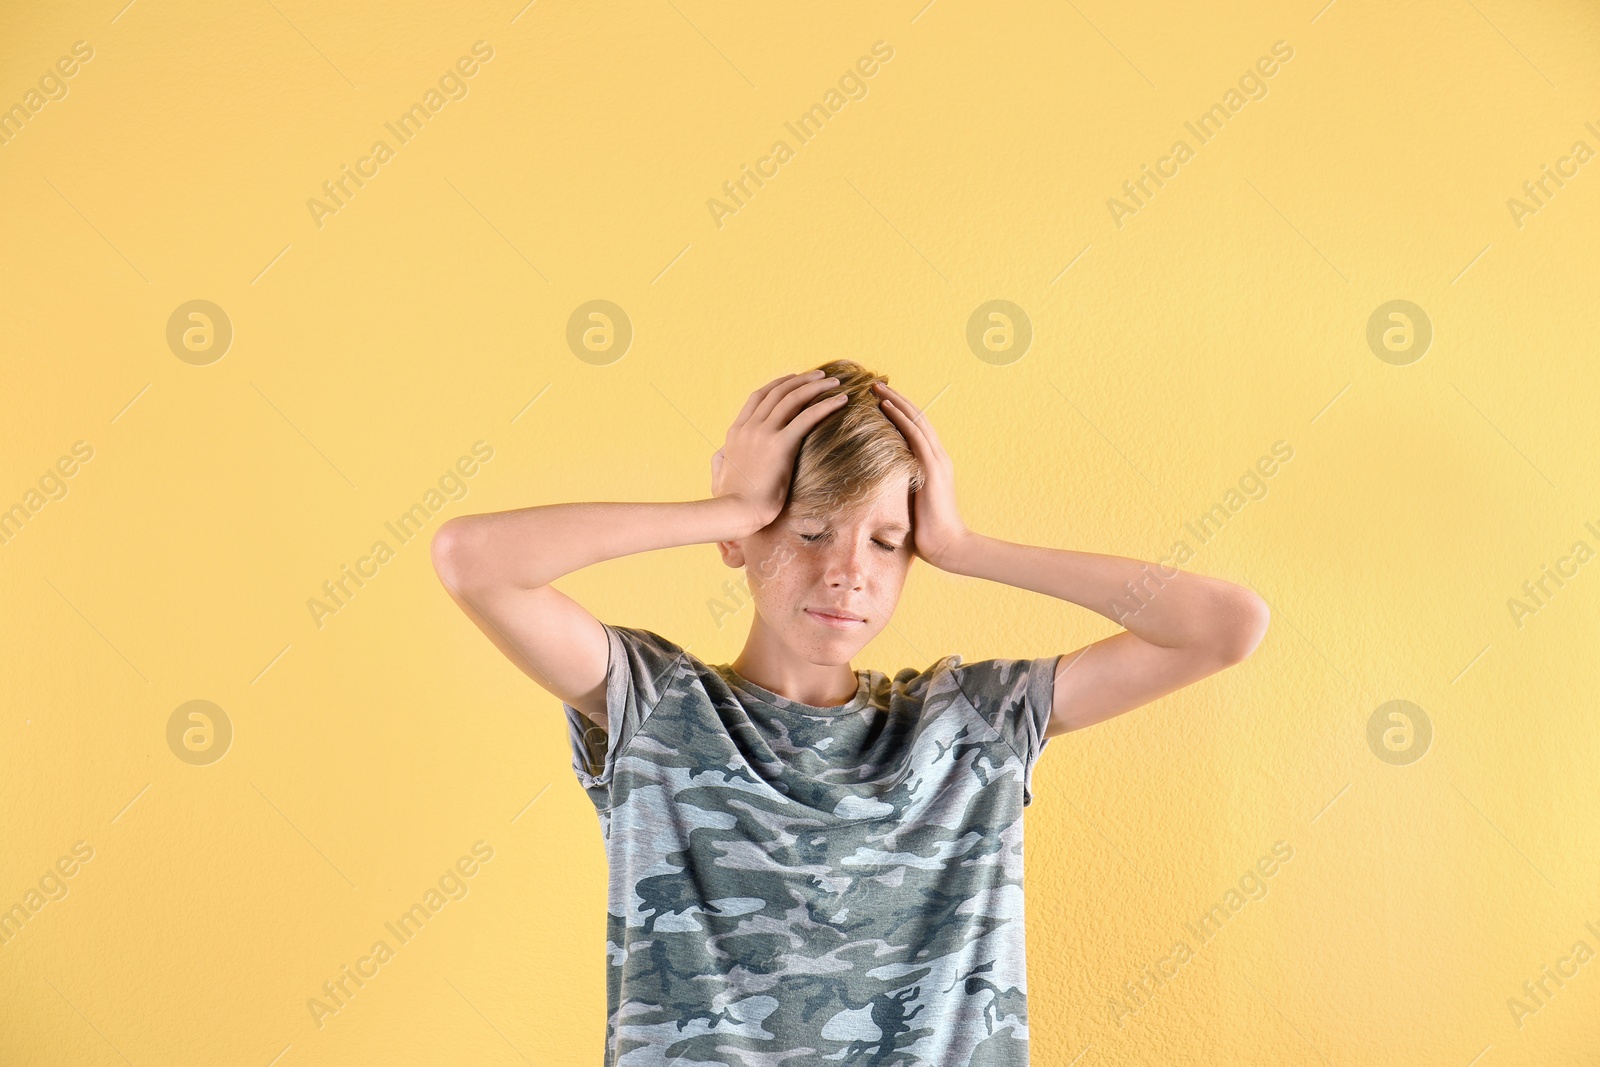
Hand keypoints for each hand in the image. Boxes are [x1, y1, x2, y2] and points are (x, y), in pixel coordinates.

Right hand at [712, 369, 849, 533]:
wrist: (735, 512)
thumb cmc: (730, 502)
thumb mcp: (718, 476)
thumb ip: (720, 460)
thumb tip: (721, 454)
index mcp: (736, 432)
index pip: (758, 397)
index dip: (778, 385)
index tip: (793, 379)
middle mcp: (749, 427)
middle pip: (778, 392)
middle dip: (801, 380)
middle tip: (820, 376)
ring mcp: (764, 434)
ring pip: (793, 398)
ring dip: (816, 386)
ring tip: (834, 383)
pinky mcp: (780, 445)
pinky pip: (807, 417)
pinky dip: (826, 405)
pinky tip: (841, 400)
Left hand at [873, 381, 970, 568]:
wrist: (949, 547)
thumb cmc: (927, 533)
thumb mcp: (910, 503)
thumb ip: (900, 488)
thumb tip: (877, 484)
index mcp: (933, 464)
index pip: (916, 429)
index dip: (899, 411)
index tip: (879, 398)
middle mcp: (938, 456)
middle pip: (916, 417)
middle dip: (896, 398)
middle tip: (874, 383)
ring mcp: (937, 461)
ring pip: (916, 420)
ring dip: (895, 401)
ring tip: (876, 386)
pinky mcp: (932, 468)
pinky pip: (914, 435)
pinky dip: (900, 418)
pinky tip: (885, 406)